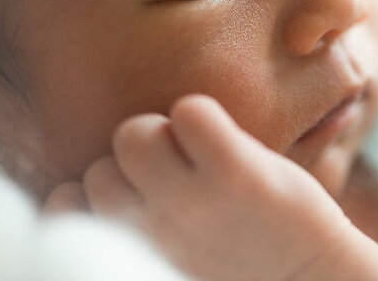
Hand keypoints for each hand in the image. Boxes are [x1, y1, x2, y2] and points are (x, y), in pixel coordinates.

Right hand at [45, 94, 352, 280]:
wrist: (313, 280)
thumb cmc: (243, 265)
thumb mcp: (174, 255)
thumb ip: (141, 224)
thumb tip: (102, 184)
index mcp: (137, 251)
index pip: (63, 204)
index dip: (97, 188)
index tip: (136, 189)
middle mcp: (156, 230)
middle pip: (99, 167)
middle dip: (132, 159)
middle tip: (175, 166)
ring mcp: (194, 200)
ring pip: (134, 133)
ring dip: (161, 131)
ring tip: (197, 148)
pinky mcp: (237, 172)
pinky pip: (190, 113)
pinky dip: (201, 114)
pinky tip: (222, 137)